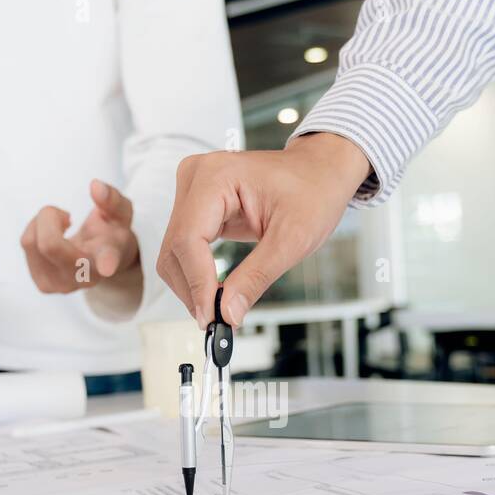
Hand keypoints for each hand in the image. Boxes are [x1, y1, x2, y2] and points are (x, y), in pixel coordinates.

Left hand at [21, 179, 140, 295]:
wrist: (104, 264)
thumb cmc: (111, 235)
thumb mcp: (120, 214)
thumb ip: (112, 199)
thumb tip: (95, 186)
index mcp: (110, 258)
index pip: (108, 259)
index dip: (106, 262)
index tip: (107, 267)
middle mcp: (86, 278)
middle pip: (49, 244)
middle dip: (50, 216)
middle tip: (66, 216)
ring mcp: (63, 286)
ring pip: (31, 241)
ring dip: (42, 223)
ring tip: (63, 227)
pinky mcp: (44, 286)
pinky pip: (26, 245)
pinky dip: (36, 233)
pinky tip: (54, 240)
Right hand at [156, 132, 371, 325]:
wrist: (321, 171)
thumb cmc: (314, 191)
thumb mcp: (292, 239)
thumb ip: (256, 277)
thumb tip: (227, 313)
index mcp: (216, 176)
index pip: (189, 239)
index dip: (197, 284)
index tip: (212, 317)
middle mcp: (196, 178)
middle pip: (174, 249)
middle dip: (193, 291)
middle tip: (217, 323)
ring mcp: (192, 191)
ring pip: (174, 253)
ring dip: (192, 287)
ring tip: (220, 311)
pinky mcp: (196, 207)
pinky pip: (185, 249)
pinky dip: (198, 276)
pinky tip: (216, 294)